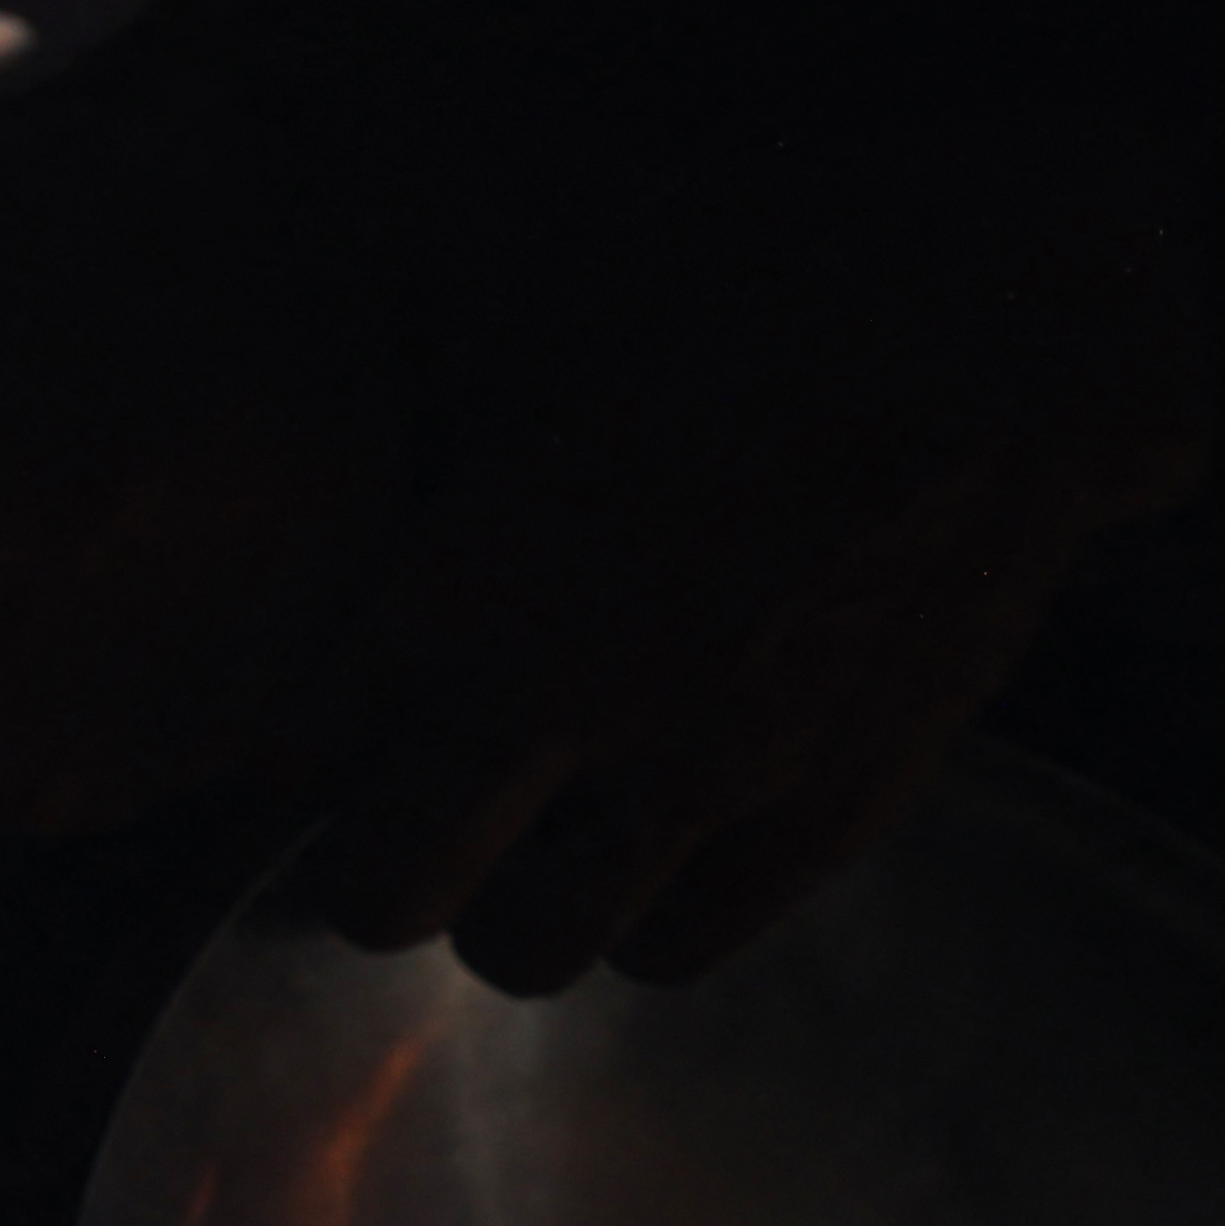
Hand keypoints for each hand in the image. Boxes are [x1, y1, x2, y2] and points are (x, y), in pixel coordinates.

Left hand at [287, 127, 1202, 989]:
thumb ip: (357, 336)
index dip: (266, 739)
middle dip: (360, 855)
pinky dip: (637, 913)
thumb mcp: (485, 272)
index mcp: (447, 597)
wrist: (974, 331)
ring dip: (498, 902)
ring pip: (532, 953)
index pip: (278, 759)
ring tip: (509, 828)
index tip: (288, 700)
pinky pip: (684, 946)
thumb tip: (250, 296)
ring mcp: (702, 785)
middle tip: (378, 793)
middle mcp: (557, 719)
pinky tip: (635, 838)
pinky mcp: (829, 812)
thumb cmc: (716, 281)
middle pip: (382, 897)